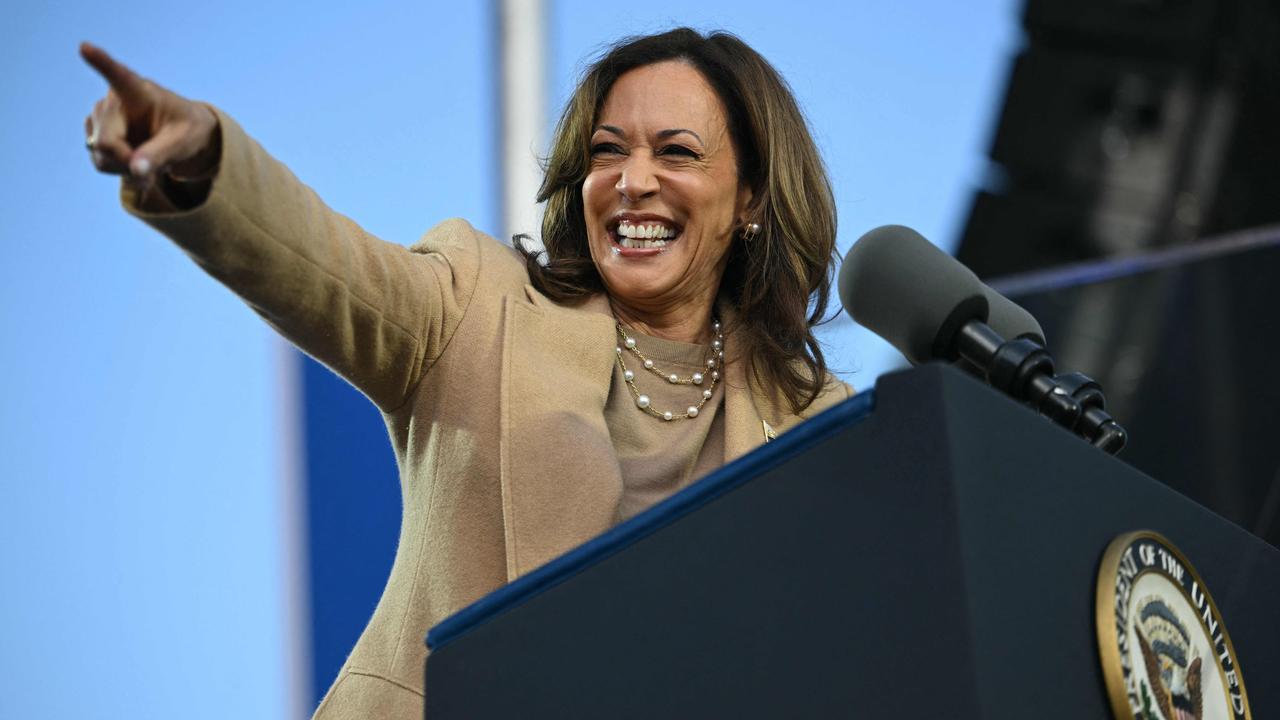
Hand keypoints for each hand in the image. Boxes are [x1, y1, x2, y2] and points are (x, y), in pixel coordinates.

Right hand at [80, 42, 219, 182]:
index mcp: (137, 91)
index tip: (84, 47)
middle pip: (106, 143)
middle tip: (156, 170)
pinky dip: (122, 172)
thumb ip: (160, 154)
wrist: (182, 137)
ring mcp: (100, 118)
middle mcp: (112, 101)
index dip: (100, 62)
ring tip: (151, 162)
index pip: (117, 75)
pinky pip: (102, 163)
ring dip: (127, 169)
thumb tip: (134, 170)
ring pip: (102, 157)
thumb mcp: (183, 142)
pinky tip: (139, 163)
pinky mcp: (95, 134)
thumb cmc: (187, 130)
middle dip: (129, 163)